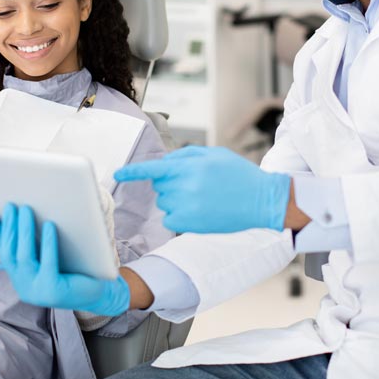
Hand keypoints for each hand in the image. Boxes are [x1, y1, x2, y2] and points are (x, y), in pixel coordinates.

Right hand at [0, 204, 129, 315]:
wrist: (101, 293)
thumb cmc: (75, 271)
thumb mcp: (49, 259)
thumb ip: (33, 248)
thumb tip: (17, 226)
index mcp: (20, 278)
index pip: (2, 252)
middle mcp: (24, 286)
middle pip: (11, 253)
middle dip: (9, 227)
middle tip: (10, 205)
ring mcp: (37, 291)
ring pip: (25, 257)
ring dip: (24, 231)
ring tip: (26, 209)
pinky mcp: (54, 291)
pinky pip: (48, 263)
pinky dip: (48, 243)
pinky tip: (50, 225)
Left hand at [114, 146, 290, 233]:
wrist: (261, 200)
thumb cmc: (238, 175)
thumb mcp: (214, 154)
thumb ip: (186, 154)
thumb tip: (165, 162)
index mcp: (189, 166)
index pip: (153, 169)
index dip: (132, 171)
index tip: (117, 174)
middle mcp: (184, 186)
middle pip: (159, 185)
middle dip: (170, 181)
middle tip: (195, 183)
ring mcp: (186, 206)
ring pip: (165, 202)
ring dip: (177, 198)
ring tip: (203, 197)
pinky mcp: (189, 224)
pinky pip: (170, 219)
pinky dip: (179, 215)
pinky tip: (199, 211)